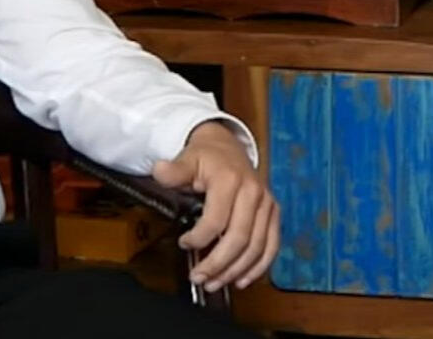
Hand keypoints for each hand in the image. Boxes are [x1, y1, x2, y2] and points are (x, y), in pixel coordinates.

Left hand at [150, 121, 279, 293]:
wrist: (228, 147)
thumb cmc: (207, 157)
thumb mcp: (187, 159)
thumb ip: (174, 171)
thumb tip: (159, 170)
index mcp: (230, 179)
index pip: (217, 219)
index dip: (199, 238)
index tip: (184, 244)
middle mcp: (253, 192)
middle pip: (239, 238)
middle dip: (217, 263)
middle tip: (198, 277)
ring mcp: (266, 204)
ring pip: (256, 246)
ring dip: (235, 270)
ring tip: (214, 283)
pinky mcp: (273, 213)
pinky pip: (272, 245)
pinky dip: (259, 266)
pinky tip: (243, 279)